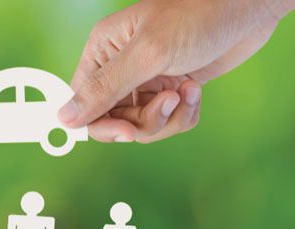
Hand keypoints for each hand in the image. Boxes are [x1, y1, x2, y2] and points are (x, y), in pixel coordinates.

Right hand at [59, 0, 293, 142]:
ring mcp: (146, 80)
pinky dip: (184, 114)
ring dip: (169, 117)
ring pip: (142, 124)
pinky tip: (196, 91)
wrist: (249, 6)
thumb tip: (63, 118)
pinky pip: (167, 121)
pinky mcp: (170, 88)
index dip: (103, 125)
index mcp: (102, 52)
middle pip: (114, 120)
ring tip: (187, 91)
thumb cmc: (199, 14)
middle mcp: (120, 68)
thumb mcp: (148, 53)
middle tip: (168, 102)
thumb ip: (104, 88)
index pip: (85, 105)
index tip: (129, 131)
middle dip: (144, 120)